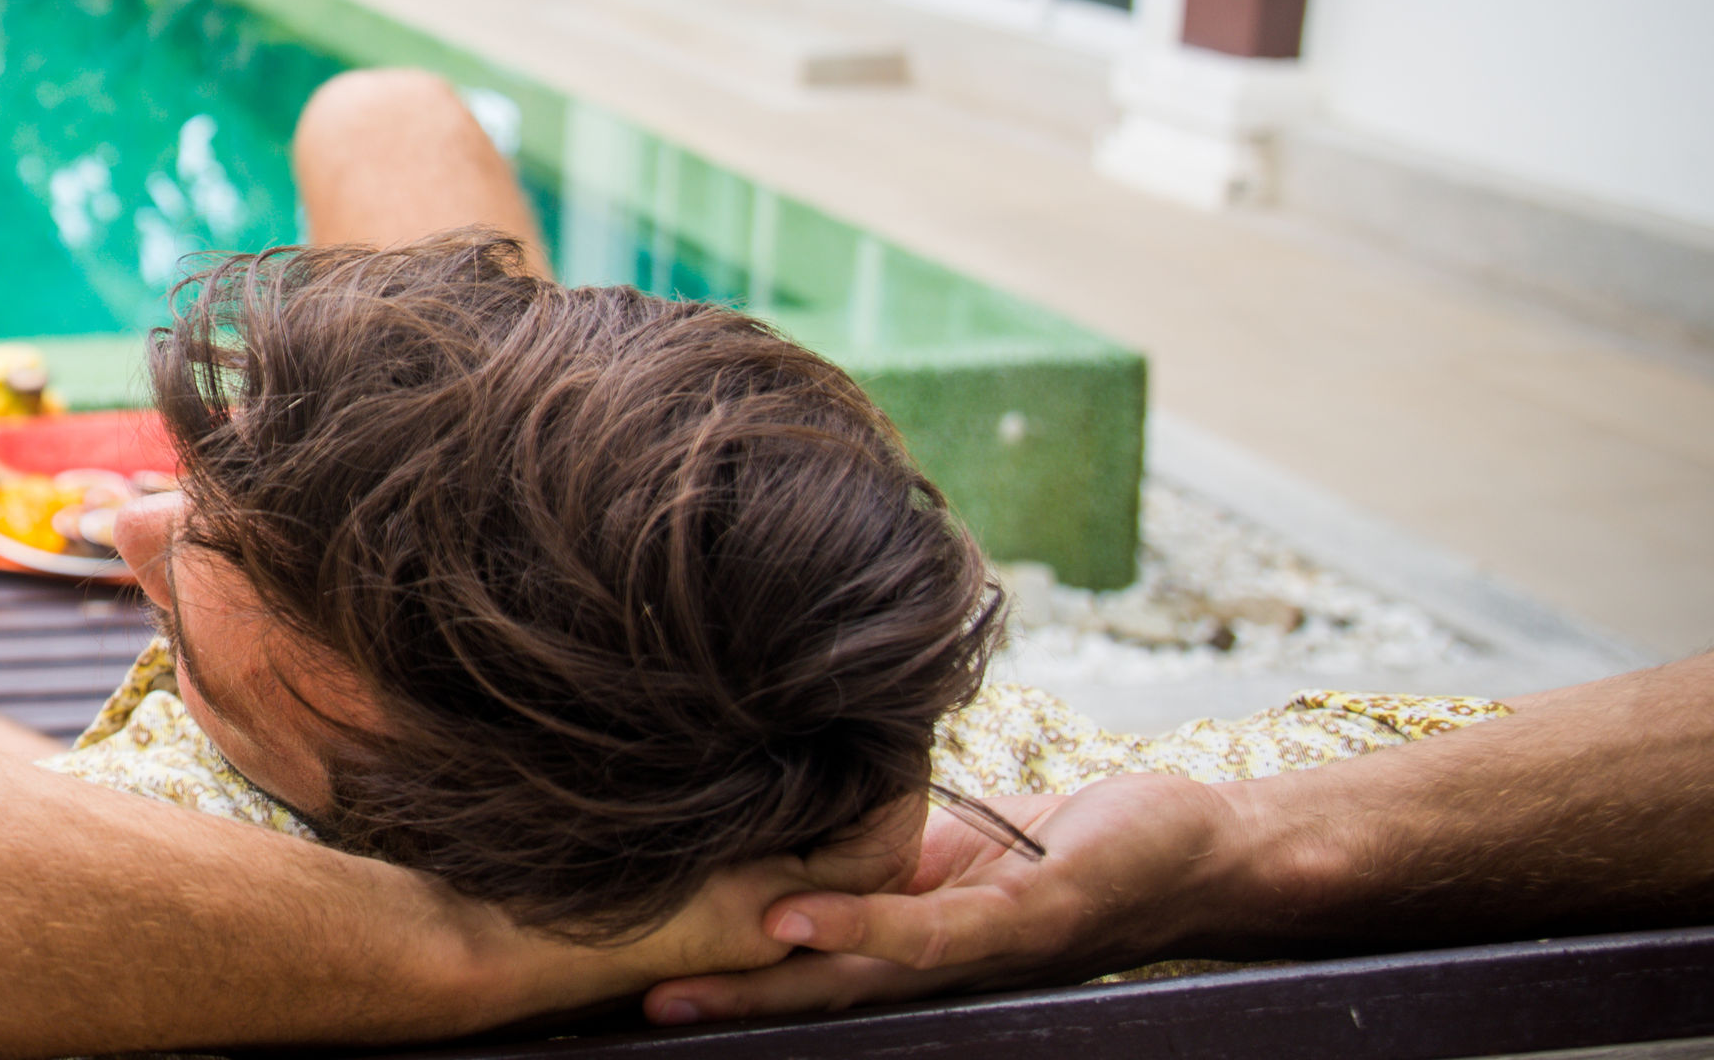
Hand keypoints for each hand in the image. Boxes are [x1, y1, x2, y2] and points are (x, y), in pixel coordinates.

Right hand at [641, 774, 1234, 1023]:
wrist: (1203, 853)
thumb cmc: (1083, 847)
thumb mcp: (960, 844)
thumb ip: (885, 850)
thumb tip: (799, 823)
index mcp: (915, 942)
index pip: (806, 963)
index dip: (727, 971)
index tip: (637, 969)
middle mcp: (937, 967)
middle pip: (813, 994)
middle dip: (722, 1006)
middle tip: (632, 1013)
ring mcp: (974, 953)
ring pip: (852, 980)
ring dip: (763, 989)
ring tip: (681, 991)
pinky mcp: (1018, 923)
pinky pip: (923, 932)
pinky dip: (852, 925)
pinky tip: (792, 919)